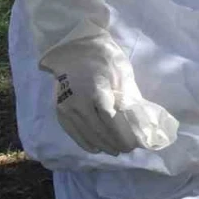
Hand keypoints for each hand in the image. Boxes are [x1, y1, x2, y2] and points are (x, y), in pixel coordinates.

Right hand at [45, 38, 178, 155]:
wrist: (73, 47)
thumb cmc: (103, 58)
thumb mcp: (122, 74)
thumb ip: (128, 97)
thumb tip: (139, 119)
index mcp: (96, 90)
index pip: (111, 120)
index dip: (122, 135)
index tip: (134, 144)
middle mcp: (78, 101)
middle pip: (98, 130)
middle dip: (114, 142)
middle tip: (128, 149)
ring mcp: (66, 106)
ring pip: (85, 133)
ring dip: (101, 144)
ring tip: (115, 151)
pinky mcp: (59, 108)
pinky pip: (71, 130)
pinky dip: (84, 141)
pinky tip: (95, 148)